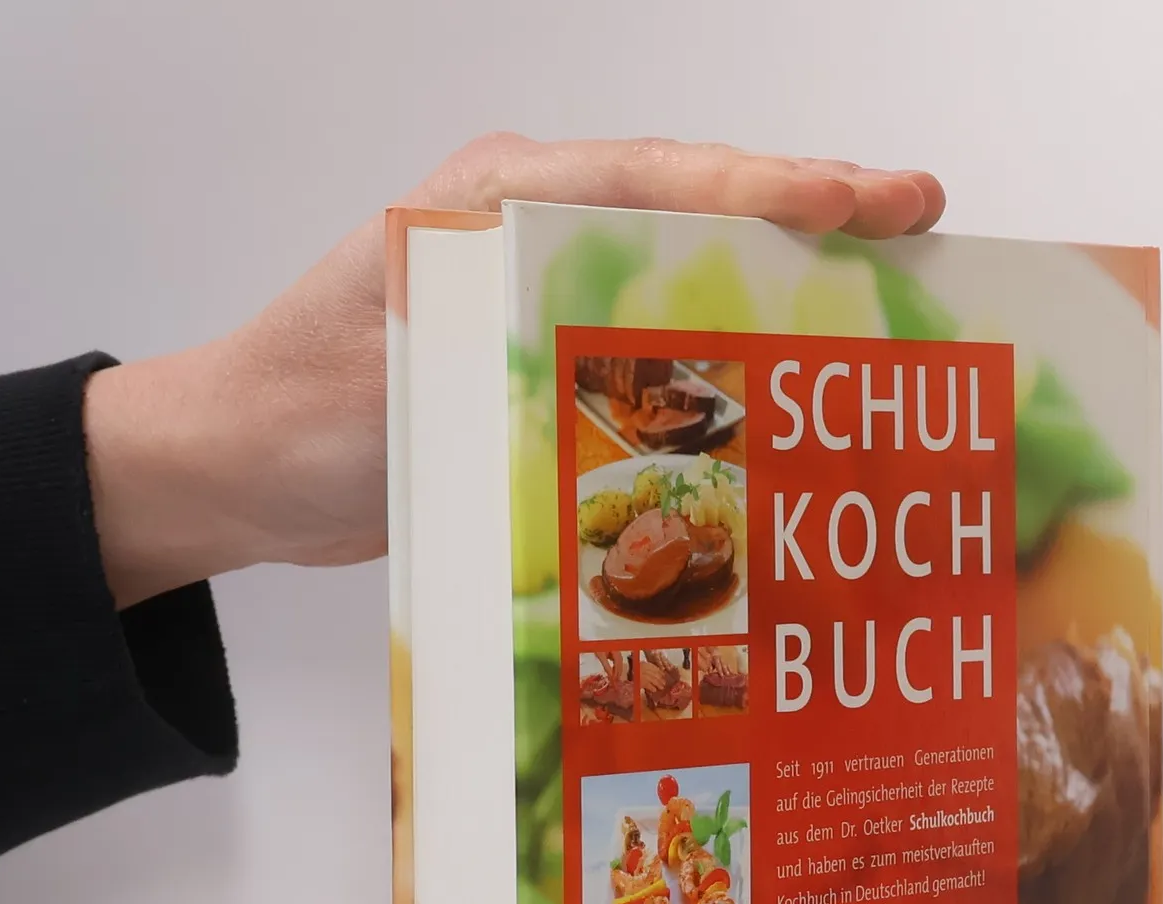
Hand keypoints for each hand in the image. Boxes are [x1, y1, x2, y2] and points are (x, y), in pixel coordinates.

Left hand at [86, 135, 944, 608]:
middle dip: (813, 205)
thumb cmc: (298, 420)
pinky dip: (734, 333)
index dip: (773, 186)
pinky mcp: (545, 342)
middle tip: (924, 218)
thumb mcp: (396, 370)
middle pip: (696, 196)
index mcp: (497, 197)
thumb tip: (623, 353)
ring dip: (791, 264)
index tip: (872, 202)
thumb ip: (499, 337)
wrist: (238, 468)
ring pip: (691, 252)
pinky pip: (661, 322)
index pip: (659, 176)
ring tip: (894, 278)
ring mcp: (541, 278)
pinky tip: (797, 366)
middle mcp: (529, 219)